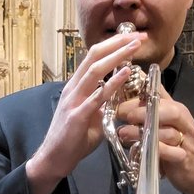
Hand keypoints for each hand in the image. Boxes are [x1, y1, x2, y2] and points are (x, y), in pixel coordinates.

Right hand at [25, 29, 144, 193]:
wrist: (55, 158)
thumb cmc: (72, 138)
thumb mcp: (91, 116)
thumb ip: (102, 103)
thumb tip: (117, 95)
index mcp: (76, 86)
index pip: (94, 57)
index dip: (113, 45)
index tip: (132, 38)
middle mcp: (73, 88)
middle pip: (94, 57)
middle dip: (117, 44)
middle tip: (138, 35)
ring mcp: (74, 101)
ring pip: (94, 71)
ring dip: (117, 56)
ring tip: (134, 47)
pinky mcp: (77, 116)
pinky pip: (96, 97)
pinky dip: (112, 83)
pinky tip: (125, 73)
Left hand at [115, 86, 193, 193]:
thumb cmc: (182, 145)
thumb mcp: (168, 125)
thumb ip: (152, 112)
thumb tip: (128, 99)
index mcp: (175, 109)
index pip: (157, 93)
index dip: (137, 92)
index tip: (117, 98)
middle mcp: (180, 120)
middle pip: (161, 108)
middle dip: (138, 110)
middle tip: (120, 115)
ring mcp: (184, 138)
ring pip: (163, 130)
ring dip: (140, 131)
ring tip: (123, 133)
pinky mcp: (184, 157)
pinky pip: (170, 151)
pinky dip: (157, 149)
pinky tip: (142, 149)